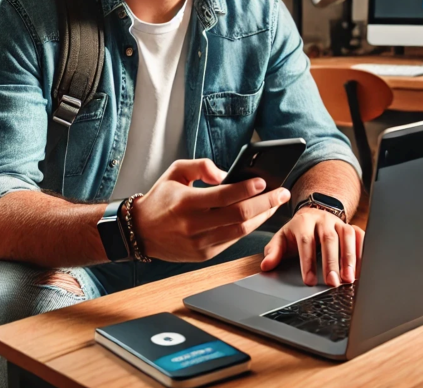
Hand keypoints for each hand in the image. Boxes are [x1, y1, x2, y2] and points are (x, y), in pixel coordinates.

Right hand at [131, 159, 290, 262]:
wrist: (140, 231)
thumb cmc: (161, 197)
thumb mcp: (175, 171)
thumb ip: (201, 166)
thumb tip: (226, 173)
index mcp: (185, 203)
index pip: (223, 196)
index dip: (246, 189)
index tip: (264, 181)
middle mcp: (193, 226)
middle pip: (239, 216)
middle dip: (266, 204)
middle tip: (282, 192)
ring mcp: (199, 244)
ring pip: (240, 231)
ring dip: (263, 217)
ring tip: (276, 203)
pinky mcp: (203, 255)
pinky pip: (232, 240)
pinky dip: (248, 227)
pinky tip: (259, 215)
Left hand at [260, 207, 363, 286]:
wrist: (314, 213)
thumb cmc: (297, 231)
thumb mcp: (282, 238)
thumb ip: (273, 251)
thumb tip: (266, 266)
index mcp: (303, 222)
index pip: (306, 241)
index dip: (308, 261)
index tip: (309, 281)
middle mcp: (322, 220)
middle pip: (328, 239)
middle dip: (331, 262)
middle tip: (333, 282)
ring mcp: (338, 222)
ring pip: (347, 235)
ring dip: (349, 257)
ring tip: (349, 278)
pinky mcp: (351, 226)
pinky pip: (360, 236)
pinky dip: (362, 251)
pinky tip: (362, 268)